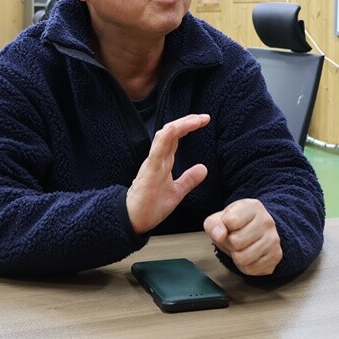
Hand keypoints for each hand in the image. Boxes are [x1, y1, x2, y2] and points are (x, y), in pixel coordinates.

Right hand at [126, 114, 209, 234]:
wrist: (135, 220)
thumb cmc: (151, 206)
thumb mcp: (177, 191)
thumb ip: (189, 179)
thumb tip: (203, 168)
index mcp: (163, 161)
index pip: (175, 137)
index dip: (188, 126)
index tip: (204, 120)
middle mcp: (158, 157)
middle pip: (171, 132)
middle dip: (187, 121)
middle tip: (203, 117)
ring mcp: (153, 162)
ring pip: (165, 136)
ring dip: (180, 125)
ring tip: (194, 120)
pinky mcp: (149, 170)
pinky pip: (157, 150)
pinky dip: (165, 137)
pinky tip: (173, 128)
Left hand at [204, 199, 281, 275]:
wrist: (255, 231)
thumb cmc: (235, 224)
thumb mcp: (219, 219)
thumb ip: (213, 224)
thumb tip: (219, 236)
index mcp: (253, 207)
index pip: (231, 221)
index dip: (224, 227)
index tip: (228, 225)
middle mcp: (267, 221)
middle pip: (236, 242)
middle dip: (229, 243)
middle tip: (234, 239)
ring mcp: (274, 239)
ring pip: (243, 258)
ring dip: (236, 256)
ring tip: (241, 247)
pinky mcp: (276, 256)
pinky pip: (250, 269)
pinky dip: (244, 266)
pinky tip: (249, 255)